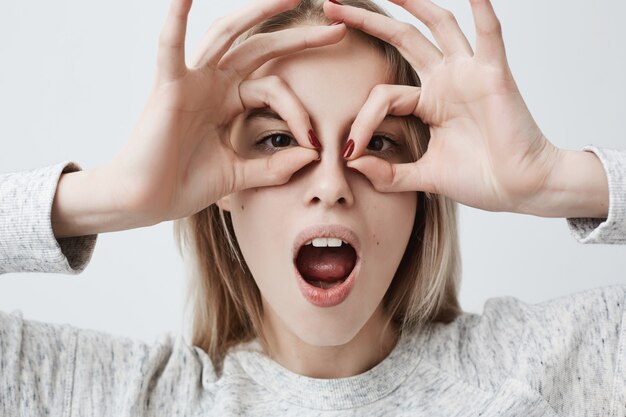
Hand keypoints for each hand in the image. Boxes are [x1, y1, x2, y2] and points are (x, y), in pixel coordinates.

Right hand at [102, 0, 346, 225]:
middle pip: (260, 49)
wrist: (146, 202)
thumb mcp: (239, 175)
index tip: (317, 143)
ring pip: (228, 35)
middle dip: (298, 38)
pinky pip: (171, 47)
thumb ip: (273, 166)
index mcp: (228, 102)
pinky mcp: (168, 87)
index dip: (299, 112)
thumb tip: (312, 156)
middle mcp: (212, 84)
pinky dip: (175, 19)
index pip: (275, 89)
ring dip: (257, 12)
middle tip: (337, 27)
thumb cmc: (183, 185)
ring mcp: (191, 81)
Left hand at [324, 0, 565, 214]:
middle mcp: (445, 81)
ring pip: (438, 25)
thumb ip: (388, 173)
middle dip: (368, 22)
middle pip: (402, 39)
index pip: (382, 95)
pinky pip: (489, 36)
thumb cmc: (480, 179)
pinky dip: (482, 10)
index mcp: (428, 103)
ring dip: (414, 3)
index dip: (362, 121)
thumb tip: (352, 163)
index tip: (349, 151)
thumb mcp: (424, 176)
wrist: (519, 189)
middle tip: (333, 4)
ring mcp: (468, 74)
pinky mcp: (493, 76)